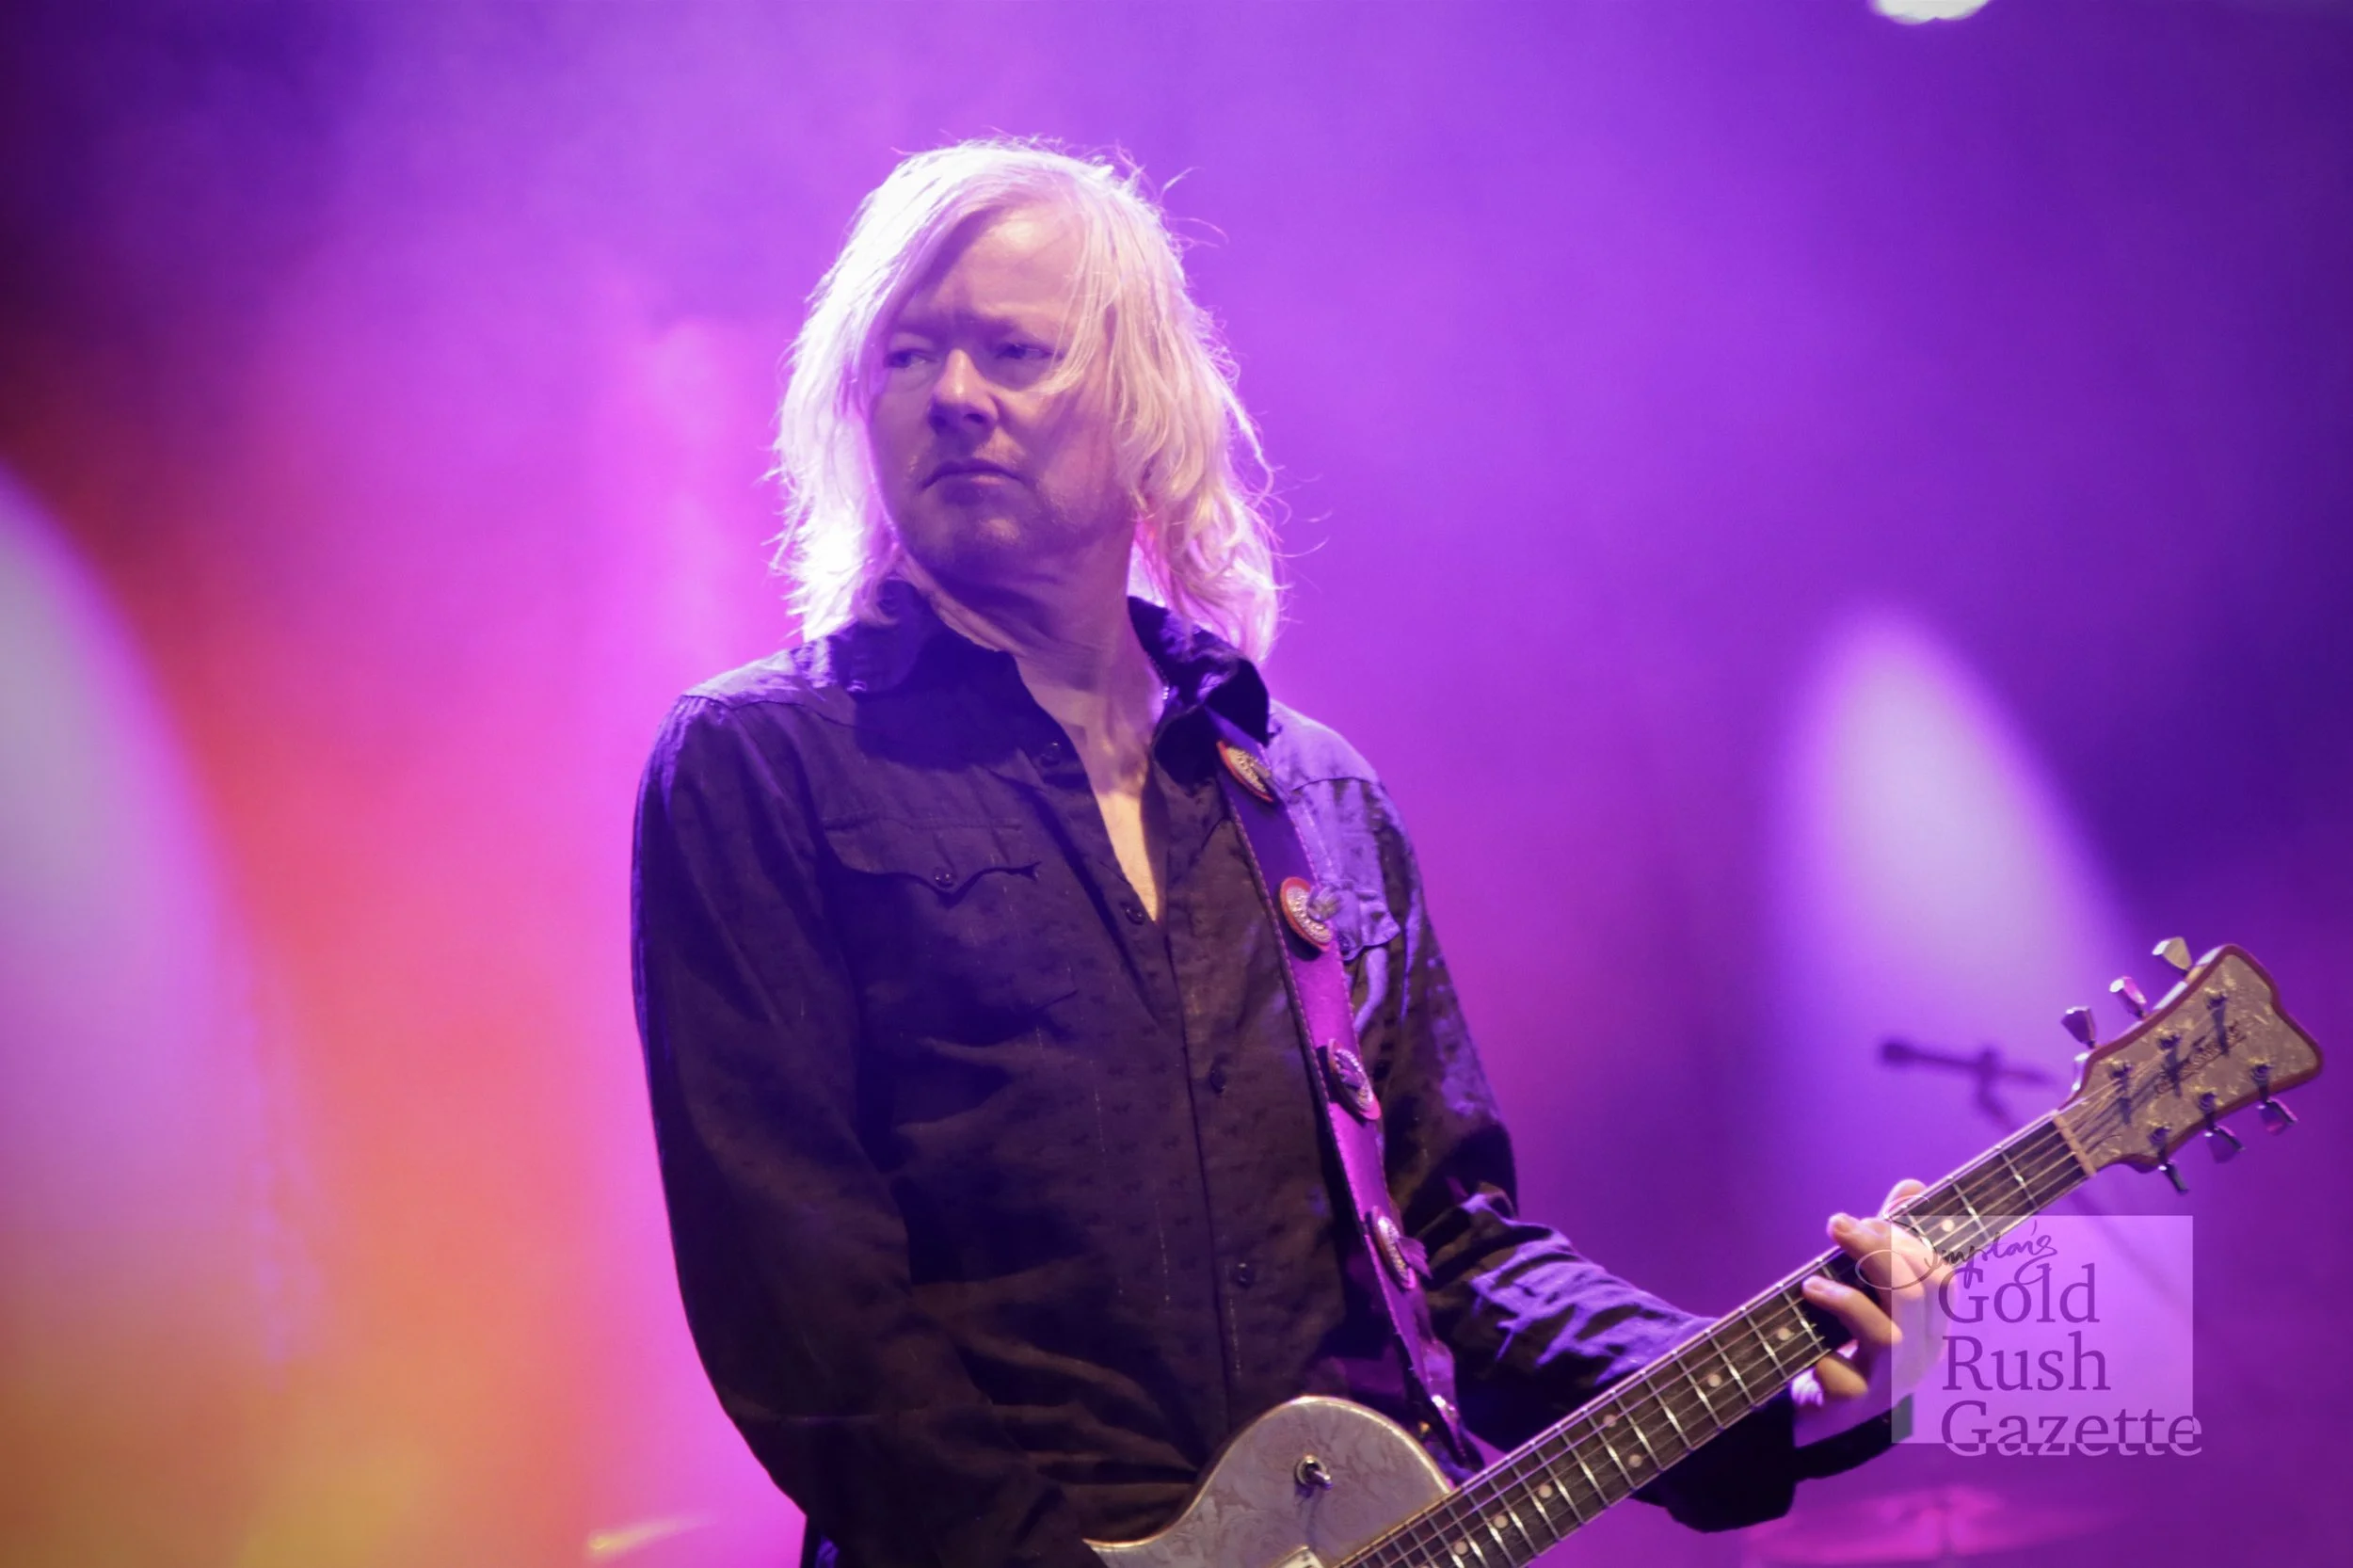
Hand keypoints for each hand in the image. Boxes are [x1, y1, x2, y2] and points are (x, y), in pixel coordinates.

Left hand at [1790, 1178, 1946, 1446]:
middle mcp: (1920, 1350)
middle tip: (1836, 1224)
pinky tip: (1807, 1348)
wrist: (1823, 1412)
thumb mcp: (1870, 1287)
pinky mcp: (1856, 1404)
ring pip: (1888, 1333)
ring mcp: (1891, 1380)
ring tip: (1811, 1283)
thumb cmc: (1851, 1338)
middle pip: (1917, 1292)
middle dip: (1877, 1249)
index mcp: (1929, 1319)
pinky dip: (1822, 1355)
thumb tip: (1912, 1186)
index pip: (1941, 1275)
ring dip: (1846, 1298)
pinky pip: (1843, 1374)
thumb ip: (1889, 1239)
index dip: (1908, 1240)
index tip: (1872, 1218)